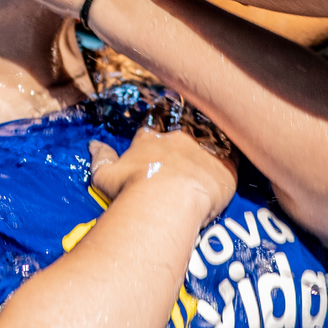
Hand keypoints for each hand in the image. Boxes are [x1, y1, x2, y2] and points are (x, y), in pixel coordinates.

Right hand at [89, 126, 236, 222]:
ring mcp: (201, 149)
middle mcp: (176, 139)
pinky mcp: (223, 164)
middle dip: (185, 129)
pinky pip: (232, 154)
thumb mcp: (105, 176)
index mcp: (149, 141)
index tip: (158, 125)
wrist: (165, 202)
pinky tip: (234, 160)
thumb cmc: (131, 191)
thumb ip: (100, 158)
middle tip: (189, 138)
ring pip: (209, 136)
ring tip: (214, 145)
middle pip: (182, 127)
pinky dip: (232, 156)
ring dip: (210, 140)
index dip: (155, 125)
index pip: (152, 126)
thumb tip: (93, 144)